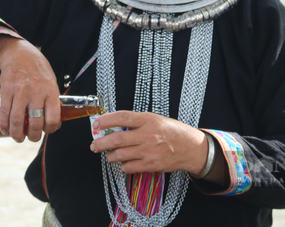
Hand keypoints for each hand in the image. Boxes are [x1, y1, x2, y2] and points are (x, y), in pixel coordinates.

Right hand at [0, 36, 61, 141]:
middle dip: (33, 136)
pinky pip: (4, 113)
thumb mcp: (51, 81)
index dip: (50, 130)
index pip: (53, 118)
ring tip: (18, 138)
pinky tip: (5, 130)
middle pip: (35, 123)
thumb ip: (52, 101)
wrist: (19, 53)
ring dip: (17, 134)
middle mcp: (36, 92)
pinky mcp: (6, 91)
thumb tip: (54, 123)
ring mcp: (20, 92)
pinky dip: (3, 126)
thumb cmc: (38, 69)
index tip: (47, 131)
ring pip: (17, 121)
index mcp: (50, 91)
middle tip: (31, 138)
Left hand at [90, 111, 206, 174]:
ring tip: (110, 154)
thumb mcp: (156, 119)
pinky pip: (128, 167)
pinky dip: (122, 165)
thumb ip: (137, 122)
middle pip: (117, 139)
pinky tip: (124, 162)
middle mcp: (147, 135)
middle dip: (101, 143)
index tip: (96, 124)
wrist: (190, 148)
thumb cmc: (172, 132)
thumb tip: (114, 126)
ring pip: (120, 155)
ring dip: (110, 155)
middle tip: (94, 145)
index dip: (106, 120)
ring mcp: (149, 151)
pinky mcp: (151, 165)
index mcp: (148, 119)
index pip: (122, 117)